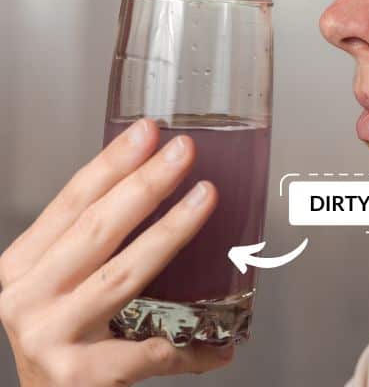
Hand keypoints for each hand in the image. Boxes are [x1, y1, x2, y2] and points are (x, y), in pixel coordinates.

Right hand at [0, 118, 232, 385]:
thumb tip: (160, 188)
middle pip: (96, 229)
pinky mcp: (78, 377)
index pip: (71, 203)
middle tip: (184, 152)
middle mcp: (27, 298)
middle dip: (145, 184)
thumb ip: (94, 246)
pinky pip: (147, 353)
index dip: (111, 164)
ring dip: (171, 231)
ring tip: (206, 199)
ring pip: (123, 275)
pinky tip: (219, 340)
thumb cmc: (61, 339)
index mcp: (22, 268)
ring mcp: (49, 338)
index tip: (146, 132)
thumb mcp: (59, 285)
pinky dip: (188, 347)